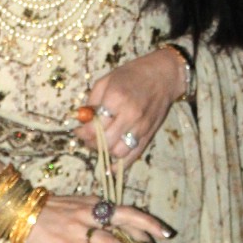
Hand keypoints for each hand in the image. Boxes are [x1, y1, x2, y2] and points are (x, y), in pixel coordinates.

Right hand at [24, 192, 172, 242]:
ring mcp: (77, 230)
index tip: (159, 234)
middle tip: (165, 239)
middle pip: (125, 218)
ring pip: (108, 241)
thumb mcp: (74, 204)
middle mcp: (89, 214)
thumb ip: (93, 212)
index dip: (145, 223)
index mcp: (93, 204)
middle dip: (147, 228)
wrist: (19, 209)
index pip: (125, 211)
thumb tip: (110, 224)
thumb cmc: (46, 209)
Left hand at [73, 48, 184, 166]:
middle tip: (88, 137)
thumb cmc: (133, 74)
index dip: (82, 132)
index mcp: (116, 99)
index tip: (78, 130)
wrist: (164, 76)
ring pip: (117, 152)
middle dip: (91, 142)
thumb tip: (81, 119)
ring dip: (105, 152)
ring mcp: (141, 128)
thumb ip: (92, 101)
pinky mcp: (149, 136)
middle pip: (104, 142)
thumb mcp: (106, 80)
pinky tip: (110, 167)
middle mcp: (129, 116)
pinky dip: (120, 165)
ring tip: (101, 143)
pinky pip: (133, 156)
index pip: (94, 126)